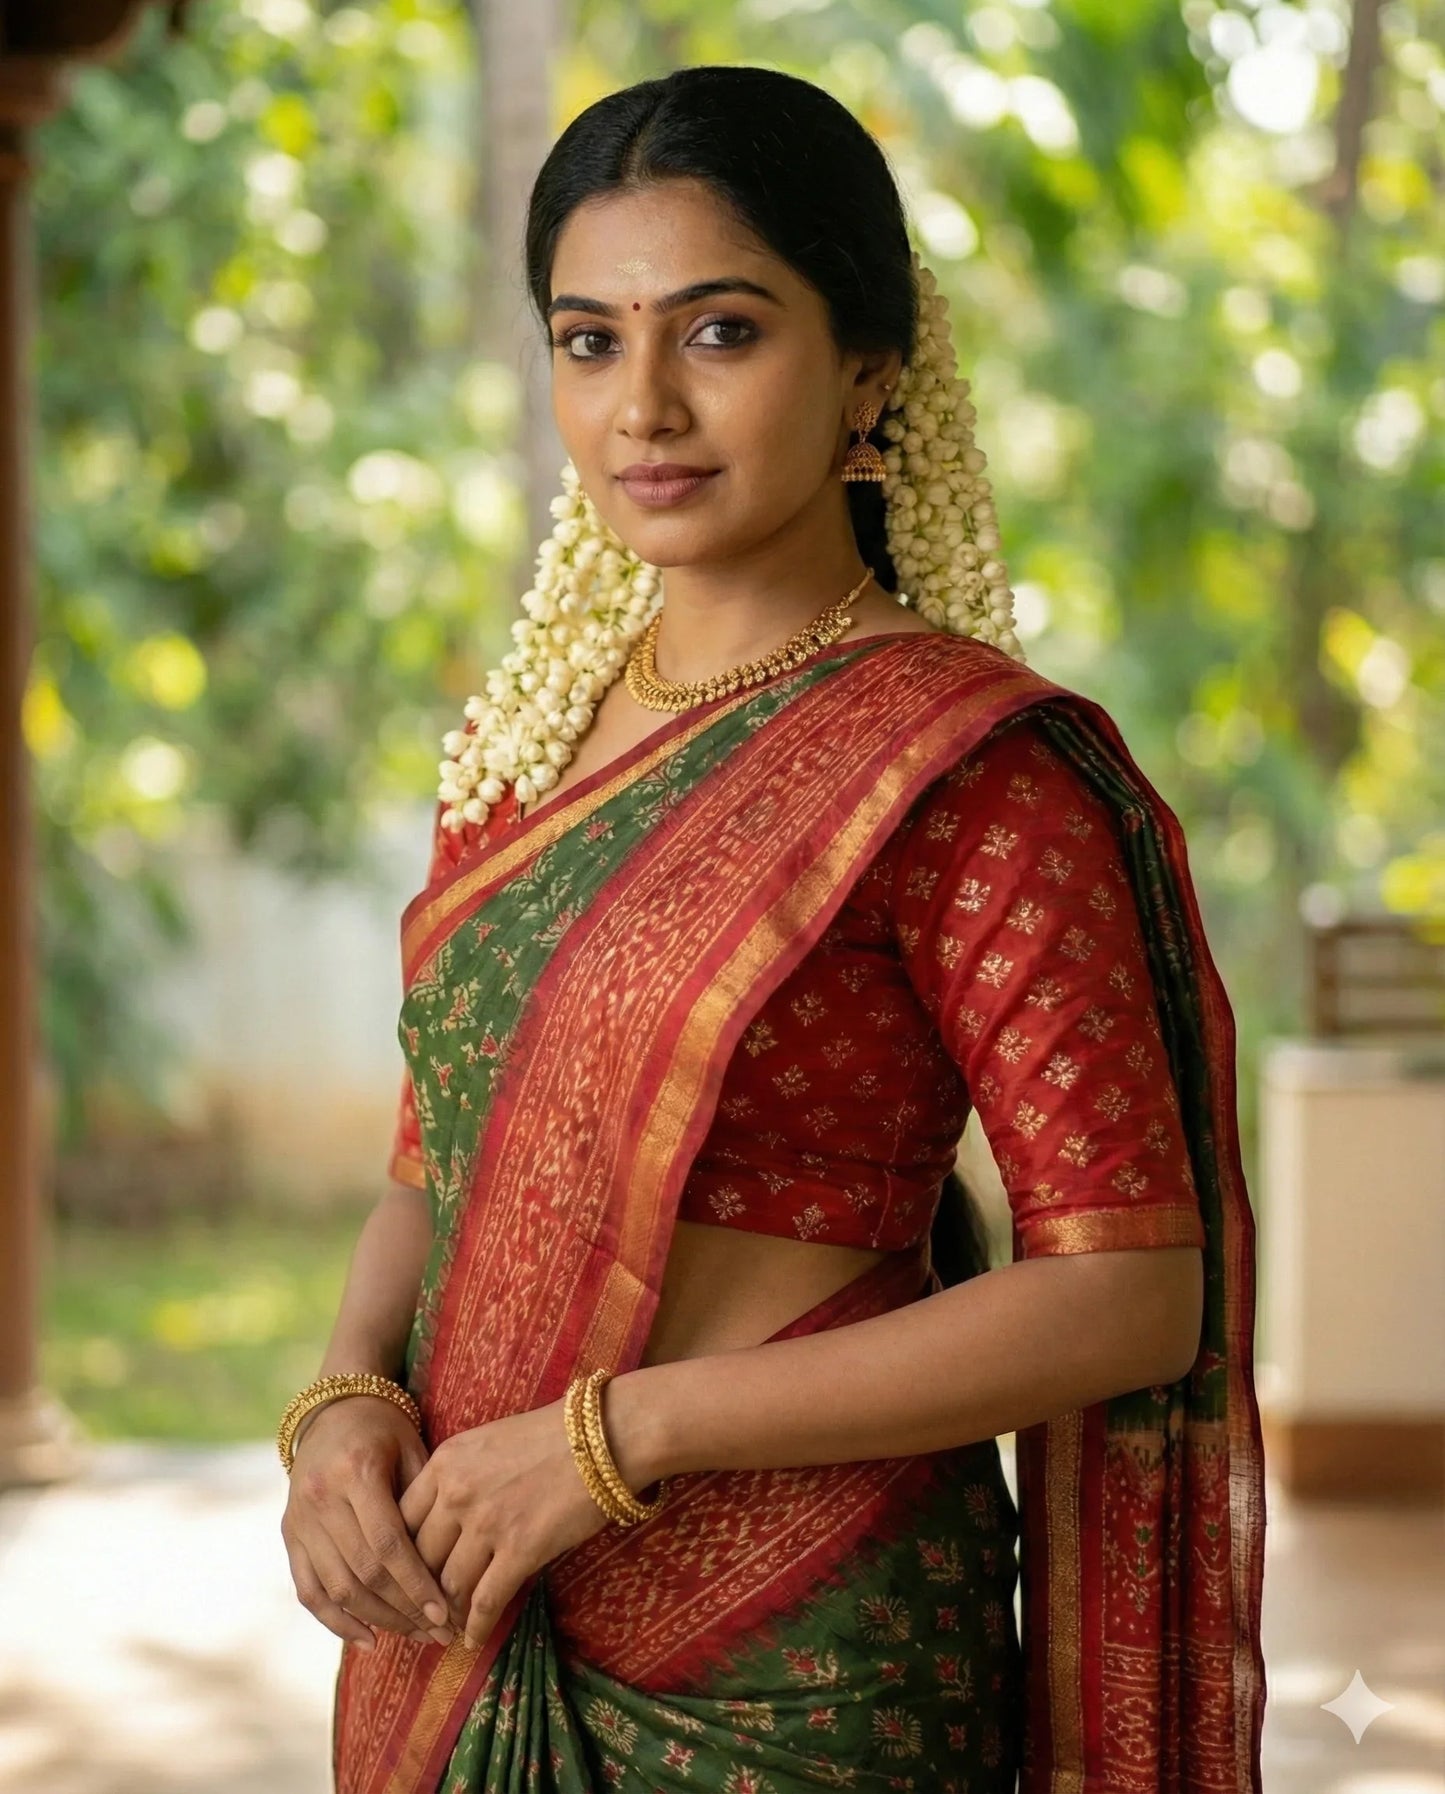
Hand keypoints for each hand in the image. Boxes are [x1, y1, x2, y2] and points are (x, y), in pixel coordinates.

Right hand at [281, 1394, 456, 1652]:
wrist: (335, 1410)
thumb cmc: (387, 1431)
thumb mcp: (414, 1449)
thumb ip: (425, 1501)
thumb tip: (454, 1564)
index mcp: (357, 1471)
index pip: (388, 1544)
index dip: (416, 1585)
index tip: (446, 1614)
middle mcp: (321, 1498)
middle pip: (364, 1572)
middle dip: (405, 1610)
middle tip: (440, 1633)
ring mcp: (300, 1519)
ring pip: (338, 1588)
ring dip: (379, 1620)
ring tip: (416, 1636)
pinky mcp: (290, 1535)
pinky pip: (309, 1591)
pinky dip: (336, 1621)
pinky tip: (369, 1640)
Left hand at [397, 1395, 613, 1648]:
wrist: (601, 1437)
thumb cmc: (549, 1436)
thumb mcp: (485, 1442)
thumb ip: (455, 1477)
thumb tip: (437, 1521)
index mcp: (445, 1463)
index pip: (400, 1521)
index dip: (400, 1557)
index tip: (405, 1577)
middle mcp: (457, 1493)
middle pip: (420, 1559)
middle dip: (419, 1592)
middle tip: (422, 1613)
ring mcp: (487, 1523)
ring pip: (449, 1585)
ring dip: (445, 1614)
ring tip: (446, 1629)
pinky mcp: (521, 1549)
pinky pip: (486, 1600)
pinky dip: (476, 1626)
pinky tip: (472, 1639)